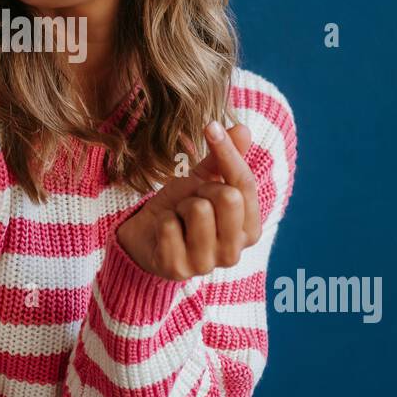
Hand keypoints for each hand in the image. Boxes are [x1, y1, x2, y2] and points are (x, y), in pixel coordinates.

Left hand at [116, 121, 261, 280]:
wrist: (146, 234)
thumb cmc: (182, 207)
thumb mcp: (204, 179)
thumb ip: (225, 157)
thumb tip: (243, 128)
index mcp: (249, 230)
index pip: (245, 184)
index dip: (228, 152)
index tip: (211, 126)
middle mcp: (234, 252)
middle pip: (229, 197)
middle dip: (202, 189)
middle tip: (191, 200)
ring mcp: (206, 264)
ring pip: (199, 210)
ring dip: (181, 206)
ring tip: (179, 217)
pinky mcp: (178, 270)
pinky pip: (170, 226)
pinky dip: (162, 220)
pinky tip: (163, 232)